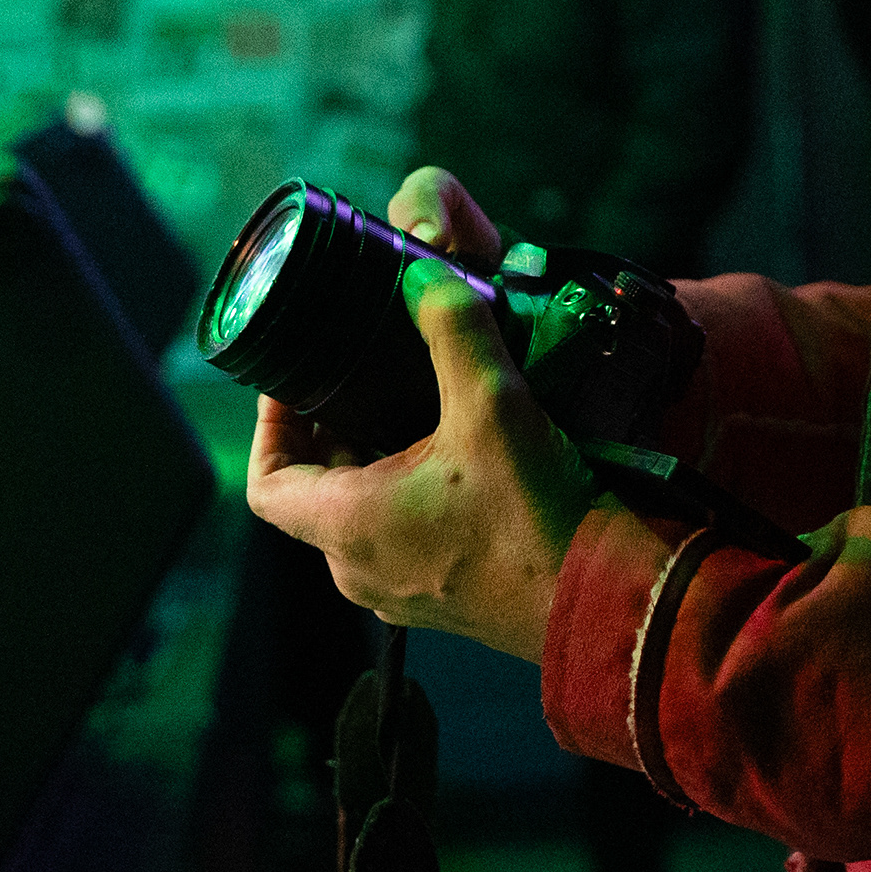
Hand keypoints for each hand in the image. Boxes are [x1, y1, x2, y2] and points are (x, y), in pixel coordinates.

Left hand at [241, 169, 597, 660]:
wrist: (606, 601)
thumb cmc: (538, 516)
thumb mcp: (493, 403)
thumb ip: (453, 327)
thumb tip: (424, 271)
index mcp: (346, 526)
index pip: (264, 479)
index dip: (269, 425)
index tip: (295, 380)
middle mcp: (359, 568)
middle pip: (315, 488)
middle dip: (335, 427)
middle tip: (363, 373)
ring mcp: (400, 590)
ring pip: (360, 512)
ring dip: (375, 459)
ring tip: (414, 402)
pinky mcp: (443, 597)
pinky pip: (402, 536)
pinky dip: (411, 491)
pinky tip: (460, 451)